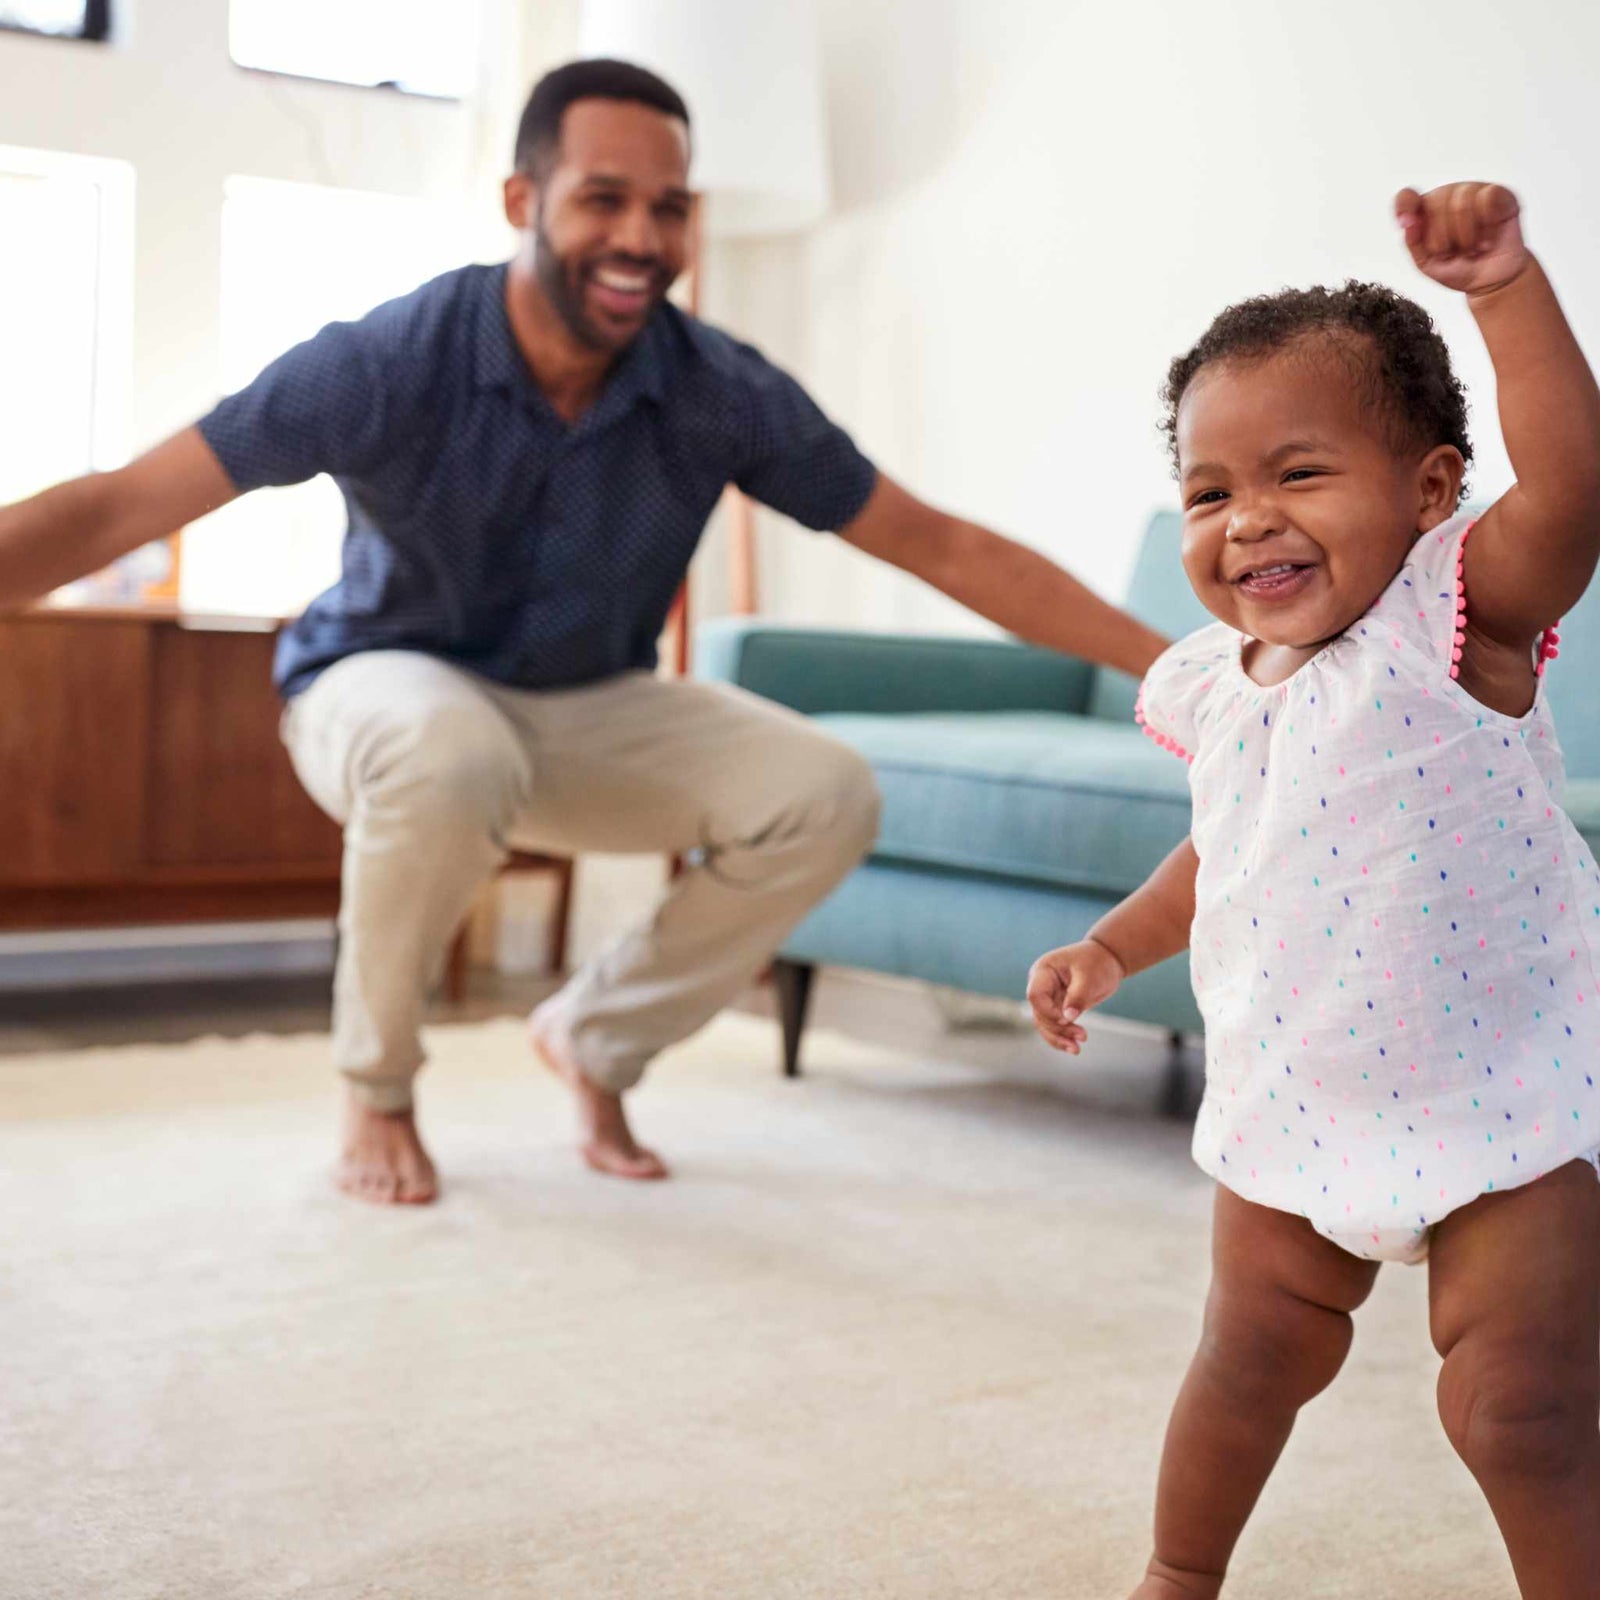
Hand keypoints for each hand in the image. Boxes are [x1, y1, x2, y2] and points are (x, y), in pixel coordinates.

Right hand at [1026, 938, 1124, 1055]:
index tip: (1067, 1019)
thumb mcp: (1089, 977)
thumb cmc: (1097, 962)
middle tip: (1082, 1036)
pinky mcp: (1058, 1007)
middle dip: (1058, 1029)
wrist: (1108, 959)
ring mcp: (1049, 997)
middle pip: (1040, 1013)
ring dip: (1059, 1038)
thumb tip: (1067, 1018)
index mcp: (1043, 971)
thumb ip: (1077, 997)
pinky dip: (1062, 1038)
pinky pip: (1054, 1026)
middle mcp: (1042, 985)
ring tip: (1077, 1049)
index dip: (1048, 1011)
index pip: (1035, 996)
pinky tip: (1074, 1048)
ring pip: (1045, 1024)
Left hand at [1395, 182, 1527, 296]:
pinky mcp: (1500, 194)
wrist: (1491, 281)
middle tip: (1453, 253)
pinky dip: (1487, 226)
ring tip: (1472, 250)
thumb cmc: (1459, 269)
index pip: (1407, 197)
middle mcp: (1448, 196)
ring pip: (1463, 202)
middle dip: (1444, 238)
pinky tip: (1488, 239)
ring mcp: (1474, 191)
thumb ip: (1414, 243)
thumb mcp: (1428, 264)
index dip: (1403, 206)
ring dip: (1466, 237)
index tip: (1405, 223)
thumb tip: (1408, 223)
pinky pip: (1488, 198)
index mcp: (1425, 211)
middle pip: (1437, 203)